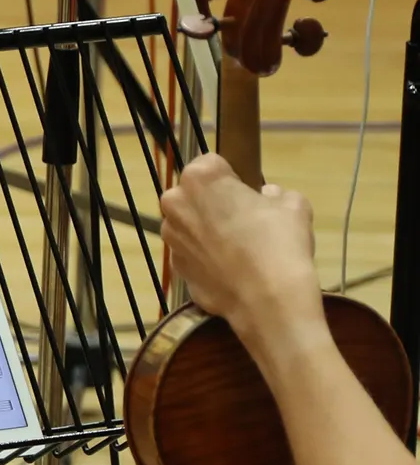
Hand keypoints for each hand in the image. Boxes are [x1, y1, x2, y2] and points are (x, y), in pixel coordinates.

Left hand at [160, 152, 327, 360]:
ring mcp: (171, 237)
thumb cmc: (280, 242)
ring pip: (190, 224)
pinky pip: (192, 252)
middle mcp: (175, 203)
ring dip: (208, 229)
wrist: (266, 299)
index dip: (232, 177)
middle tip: (245, 220)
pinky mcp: (175, 266)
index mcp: (199, 178)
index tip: (246, 192)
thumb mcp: (293, 205)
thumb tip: (268, 196)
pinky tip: (231, 268)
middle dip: (215, 203)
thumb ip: (277, 194)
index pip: (211, 164)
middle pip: (195, 194)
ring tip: (240, 247)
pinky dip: (207, 256)